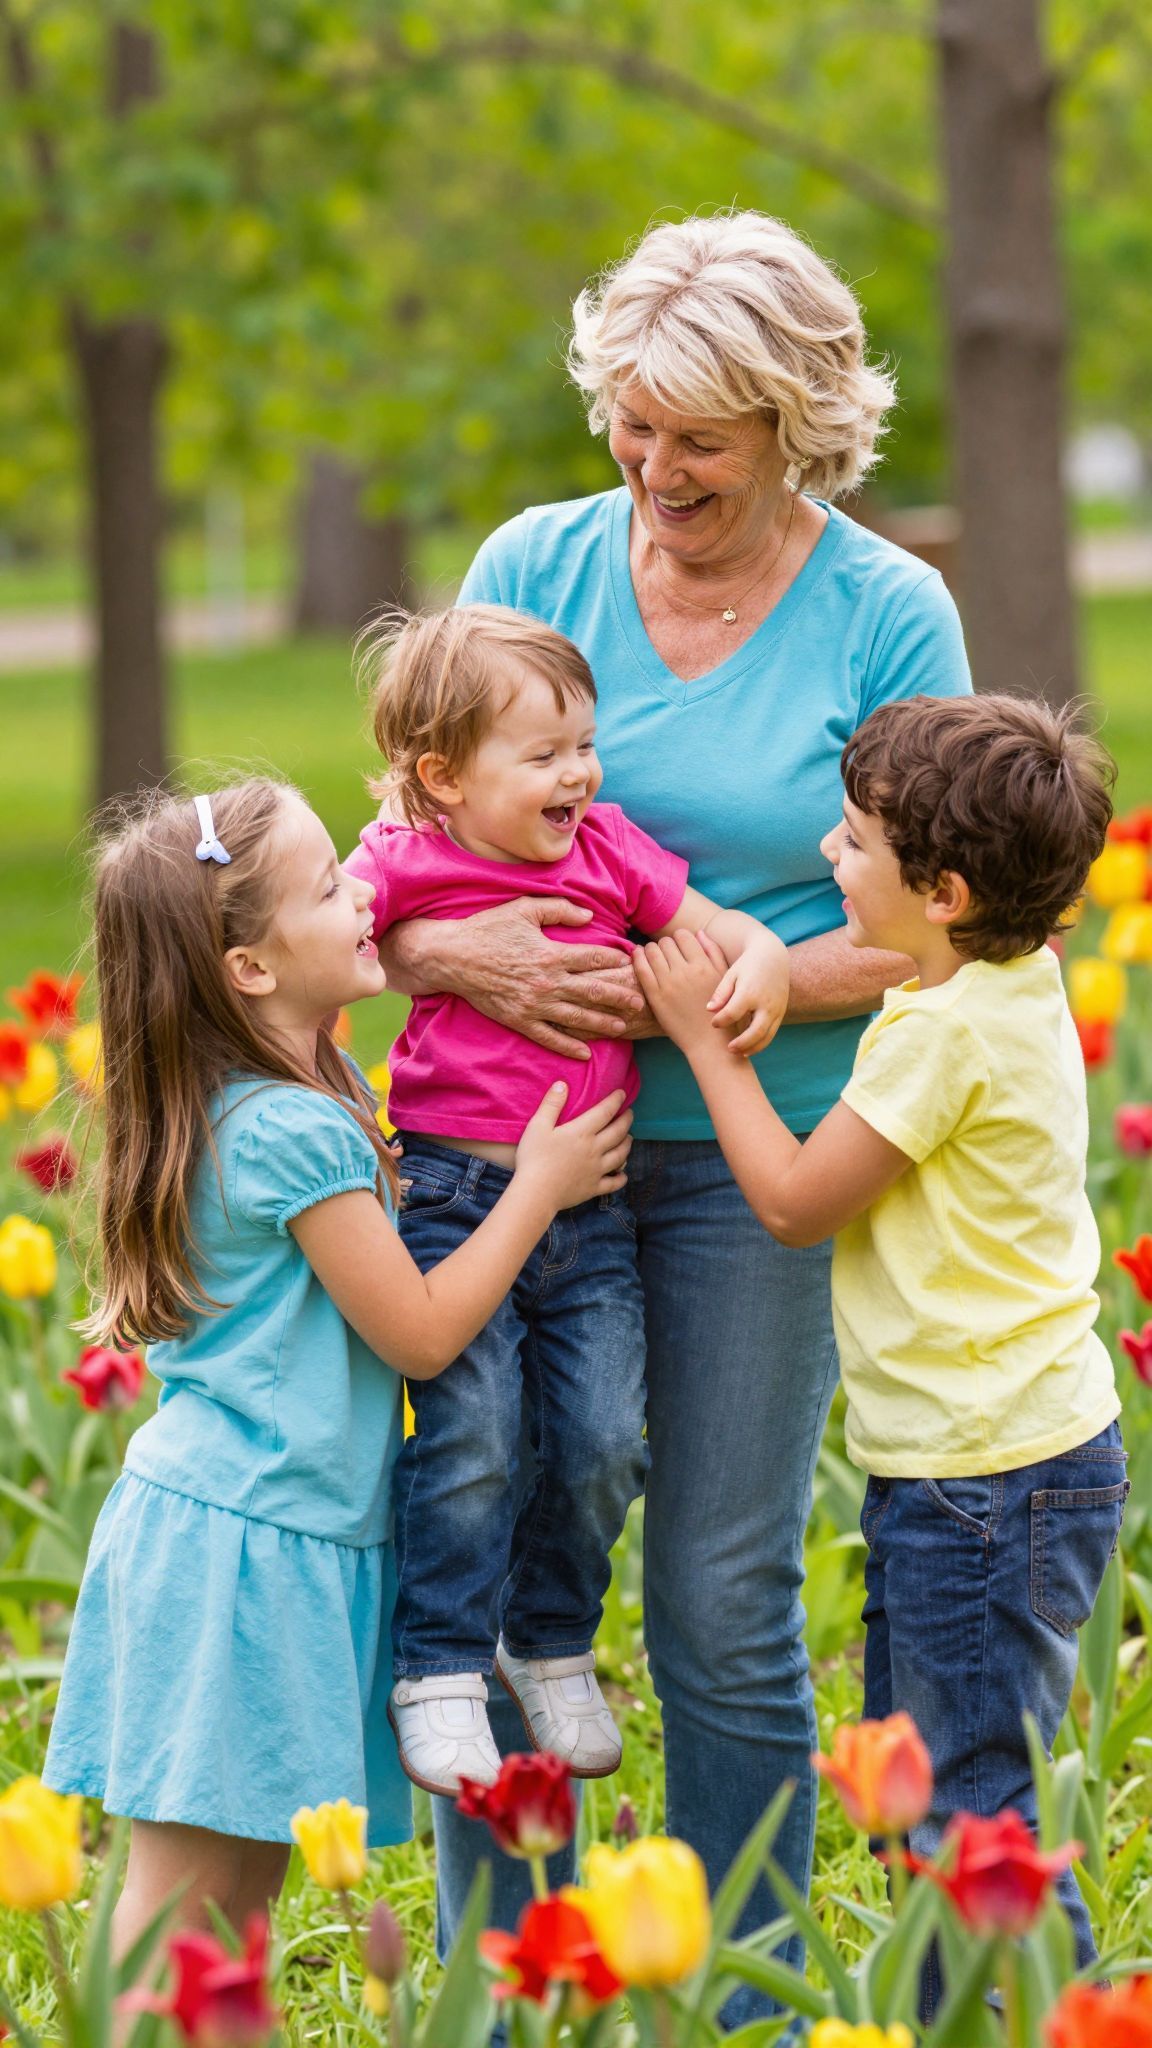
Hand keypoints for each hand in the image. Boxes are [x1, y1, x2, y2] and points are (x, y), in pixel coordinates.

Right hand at [380, 899, 646, 1059]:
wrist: (452, 957)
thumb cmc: (488, 928)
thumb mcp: (524, 909)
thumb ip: (560, 910)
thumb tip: (590, 915)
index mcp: (551, 954)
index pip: (594, 957)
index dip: (616, 958)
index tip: (633, 961)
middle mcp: (548, 982)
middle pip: (594, 991)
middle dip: (620, 996)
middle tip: (642, 1001)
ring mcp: (534, 1005)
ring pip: (577, 1018)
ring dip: (602, 1023)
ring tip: (622, 1027)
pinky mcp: (519, 1020)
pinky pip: (549, 1037)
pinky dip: (568, 1046)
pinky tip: (585, 1053)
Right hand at [514, 1084, 632, 1208]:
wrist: (536, 1193)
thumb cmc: (534, 1158)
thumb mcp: (538, 1126)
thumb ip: (551, 1104)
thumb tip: (562, 1084)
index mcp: (582, 1132)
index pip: (605, 1112)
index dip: (616, 1101)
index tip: (622, 1093)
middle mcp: (595, 1149)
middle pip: (618, 1132)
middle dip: (626, 1120)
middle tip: (630, 1113)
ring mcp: (596, 1170)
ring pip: (620, 1155)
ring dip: (627, 1145)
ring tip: (629, 1138)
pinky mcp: (593, 1188)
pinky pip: (613, 1183)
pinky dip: (621, 1178)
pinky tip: (623, 1175)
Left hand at [634, 931, 739, 1057]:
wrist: (710, 1044)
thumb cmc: (721, 1012)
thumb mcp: (725, 980)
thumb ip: (714, 953)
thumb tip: (700, 933)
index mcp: (704, 966)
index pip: (683, 936)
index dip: (680, 939)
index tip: (679, 948)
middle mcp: (686, 972)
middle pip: (666, 942)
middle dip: (665, 945)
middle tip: (665, 954)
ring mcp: (669, 984)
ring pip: (651, 951)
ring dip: (650, 950)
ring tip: (652, 957)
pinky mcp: (655, 997)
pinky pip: (641, 968)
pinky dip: (637, 958)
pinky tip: (638, 957)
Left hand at [705, 928, 789, 1054]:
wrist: (774, 957)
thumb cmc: (747, 965)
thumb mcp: (732, 974)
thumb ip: (721, 992)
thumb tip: (709, 1010)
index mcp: (750, 991)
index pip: (732, 1013)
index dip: (720, 1021)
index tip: (713, 1024)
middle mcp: (766, 1003)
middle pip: (755, 1031)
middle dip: (741, 1043)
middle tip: (728, 1048)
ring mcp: (776, 1009)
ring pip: (766, 1036)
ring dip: (752, 1048)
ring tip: (738, 1053)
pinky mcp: (781, 1013)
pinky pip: (772, 1033)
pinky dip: (761, 1043)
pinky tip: (748, 1048)